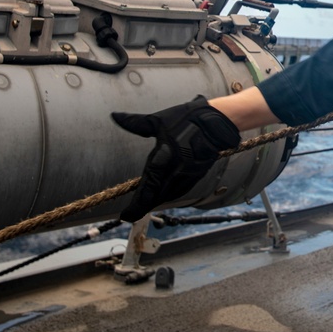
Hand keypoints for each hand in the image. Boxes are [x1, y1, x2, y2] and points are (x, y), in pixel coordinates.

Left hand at [113, 96, 241, 221]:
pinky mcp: (197, 174)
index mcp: (163, 158)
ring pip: (170, 195)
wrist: (217, 122)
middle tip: (131, 214)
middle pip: (157, 197)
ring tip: (145, 204)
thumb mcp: (158, 120)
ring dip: (156, 201)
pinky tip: (164, 194)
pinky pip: (181, 190)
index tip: (125, 215)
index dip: (135, 205)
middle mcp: (176, 171)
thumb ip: (135, 123)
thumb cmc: (187, 118)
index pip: (147, 189)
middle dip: (142, 207)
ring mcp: (188, 174)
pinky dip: (170, 194)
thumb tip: (115, 116)